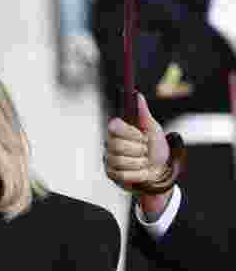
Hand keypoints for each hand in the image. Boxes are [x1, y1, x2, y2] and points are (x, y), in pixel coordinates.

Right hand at [104, 93, 172, 218]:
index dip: (130, 133)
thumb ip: (143, 113)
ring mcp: (109, 160)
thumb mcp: (153, 129)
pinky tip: (141, 171)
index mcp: (119, 131)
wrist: (160, 170)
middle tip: (145, 150)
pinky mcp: (111, 174)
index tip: (142, 136)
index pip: (114, 126)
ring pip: (120, 161)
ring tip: (144, 161)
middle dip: (138, 149)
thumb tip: (137, 95)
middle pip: (117, 145)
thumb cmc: (156, 148)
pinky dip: (137, 174)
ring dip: (139, 162)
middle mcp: (110, 144)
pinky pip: (122, 175)